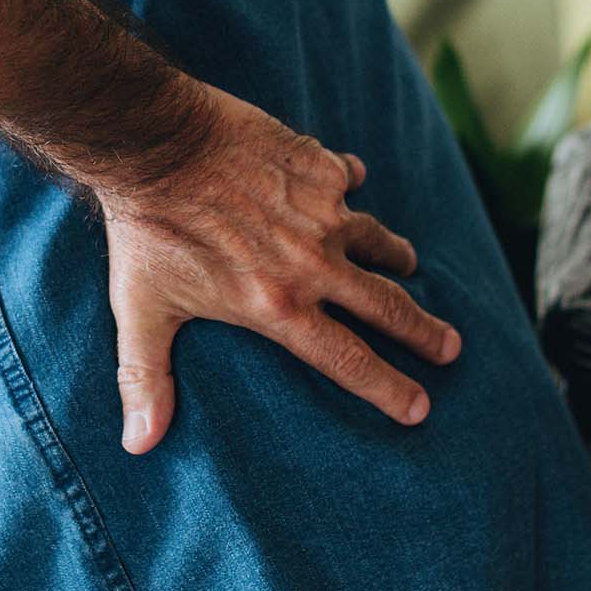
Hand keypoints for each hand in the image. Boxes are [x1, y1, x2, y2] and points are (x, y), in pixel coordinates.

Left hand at [98, 84, 462, 454]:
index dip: (389, 388)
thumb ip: (146, 378)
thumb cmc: (147, 231)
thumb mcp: (141, 311)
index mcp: (278, 307)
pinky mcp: (319, 166)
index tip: (419, 407)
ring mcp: (323, 212)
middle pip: (387, 306)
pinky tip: (351, 181)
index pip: (348, 360)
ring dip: (395, 255)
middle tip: (450, 348)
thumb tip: (140, 445)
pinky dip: (350, 183)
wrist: (157, 144)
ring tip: (406, 263)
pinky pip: (348, 178)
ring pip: (377, 240)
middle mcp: (313, 264)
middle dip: (423, 333)